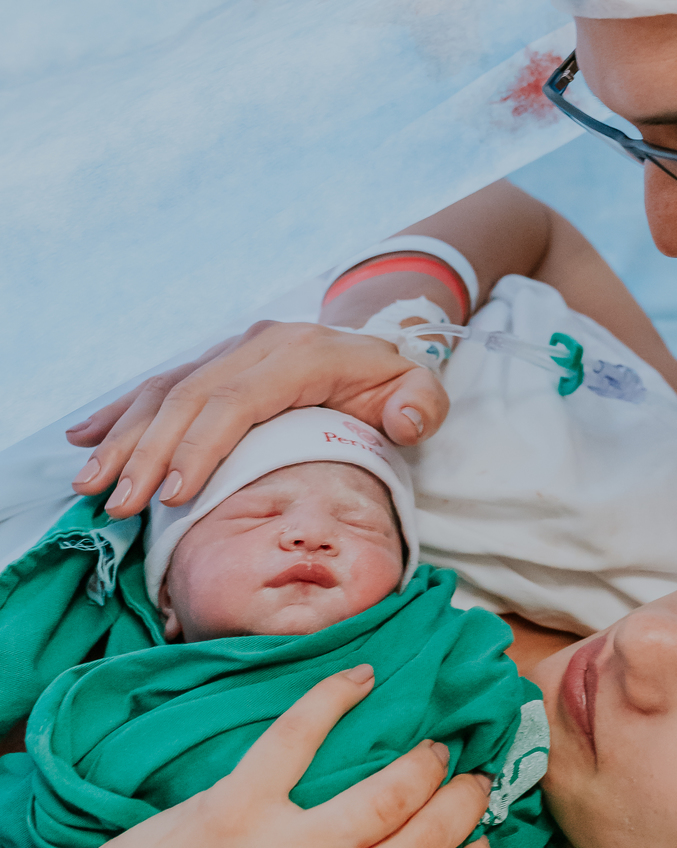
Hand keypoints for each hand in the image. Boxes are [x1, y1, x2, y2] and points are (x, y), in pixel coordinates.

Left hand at [1, 666, 490, 847]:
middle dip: (463, 806)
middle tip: (472, 782)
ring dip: (424, 764)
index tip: (479, 845)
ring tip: (436, 751)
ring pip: (385, 793)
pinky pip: (296, 738)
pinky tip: (363, 679)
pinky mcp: (238, 803)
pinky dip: (333, 700)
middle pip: (425, 839)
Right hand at [64, 321, 450, 516]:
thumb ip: (421, 404)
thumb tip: (405, 420)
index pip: (240, 399)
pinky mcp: (209, 366)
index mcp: (300, 353)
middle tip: (124, 504)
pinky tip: (84, 439)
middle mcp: (255, 346)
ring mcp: (227, 353)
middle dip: (150, 453)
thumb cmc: (392, 382)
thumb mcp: (420, 389)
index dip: (204, 444)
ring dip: (125, 438)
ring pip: (165, 392)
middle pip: (191, 398)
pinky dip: (119, 414)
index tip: (177, 492)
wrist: (372, 343)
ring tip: (95, 485)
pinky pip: (157, 387)